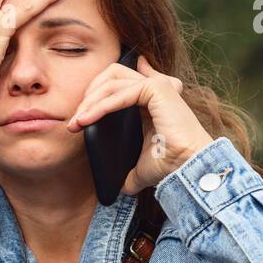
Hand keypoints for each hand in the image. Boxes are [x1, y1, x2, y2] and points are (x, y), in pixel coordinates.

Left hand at [66, 55, 214, 193]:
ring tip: (77, 122)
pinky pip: (120, 94)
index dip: (99, 85)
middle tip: (76, 120)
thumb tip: (115, 187)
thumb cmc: (170, 165)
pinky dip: (101, 106)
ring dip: (90, 102)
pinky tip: (87, 120)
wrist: (186, 169)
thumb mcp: (140, 165)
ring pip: (111, 82)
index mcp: (152, 99)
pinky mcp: (157, 88)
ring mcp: (157, 85)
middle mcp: (156, 87)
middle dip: (89, 94)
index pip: (121, 78)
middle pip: (111, 75)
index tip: (82, 104)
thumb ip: (127, 167)